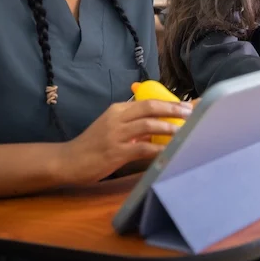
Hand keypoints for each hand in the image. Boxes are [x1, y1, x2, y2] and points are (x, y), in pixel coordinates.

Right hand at [60, 99, 192, 184]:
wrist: (68, 160)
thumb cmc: (92, 146)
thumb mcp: (112, 128)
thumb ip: (133, 125)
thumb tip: (158, 125)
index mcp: (118, 110)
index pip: (148, 100)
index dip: (169, 102)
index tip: (187, 105)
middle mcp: (117, 118)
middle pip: (150, 107)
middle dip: (173, 109)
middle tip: (191, 113)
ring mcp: (116, 135)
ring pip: (148, 124)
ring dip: (169, 127)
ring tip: (185, 130)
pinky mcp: (115, 152)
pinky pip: (142, 148)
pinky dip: (158, 148)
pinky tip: (169, 151)